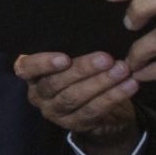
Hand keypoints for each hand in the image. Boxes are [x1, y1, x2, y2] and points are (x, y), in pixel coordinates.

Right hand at [13, 50, 140, 154]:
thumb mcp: (73, 60)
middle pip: (55, 83)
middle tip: (106, 58)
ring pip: (74, 98)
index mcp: (33, 75)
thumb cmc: (83, 74)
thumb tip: (93, 30)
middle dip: (82, 70)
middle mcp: (38, 95)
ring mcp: (55, 112)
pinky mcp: (74, 125)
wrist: (100, 109)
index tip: (64, 58)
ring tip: (122, 70)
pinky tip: (130, 85)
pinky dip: (113, 96)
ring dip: (101, 83)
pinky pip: (93, 110)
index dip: (42, 64)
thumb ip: (73, 50)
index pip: (26, 69)